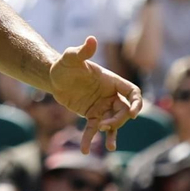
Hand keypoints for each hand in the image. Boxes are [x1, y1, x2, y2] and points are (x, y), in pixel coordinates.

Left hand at [47, 36, 142, 151]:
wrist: (53, 77)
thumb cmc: (65, 64)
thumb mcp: (71, 57)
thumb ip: (82, 51)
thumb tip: (91, 40)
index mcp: (112, 81)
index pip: (132, 93)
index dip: (136, 103)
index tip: (133, 113)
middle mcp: (110, 95)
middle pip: (124, 110)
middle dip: (118, 120)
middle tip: (104, 126)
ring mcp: (102, 106)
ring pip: (113, 123)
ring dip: (112, 134)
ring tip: (110, 147)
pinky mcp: (91, 115)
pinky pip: (94, 129)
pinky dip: (91, 139)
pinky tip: (85, 150)